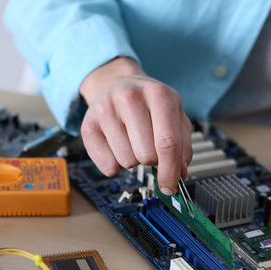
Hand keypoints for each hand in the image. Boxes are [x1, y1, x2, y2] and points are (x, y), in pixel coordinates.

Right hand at [80, 57, 192, 194]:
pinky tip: (118, 145)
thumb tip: (180, 174)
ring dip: (134, 160)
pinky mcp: (87, 124)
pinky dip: (116, 164)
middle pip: (147, 155)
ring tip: (133, 141)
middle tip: (150, 147)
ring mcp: (106, 110)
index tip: (170, 186)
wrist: (117, 83)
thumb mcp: (175, 115)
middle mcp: (130, 98)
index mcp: (159, 95)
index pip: (168, 143)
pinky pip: (107, 165)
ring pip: (127, 162)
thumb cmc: (149, 103)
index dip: (170, 171)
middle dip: (153, 161)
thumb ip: (183, 145)